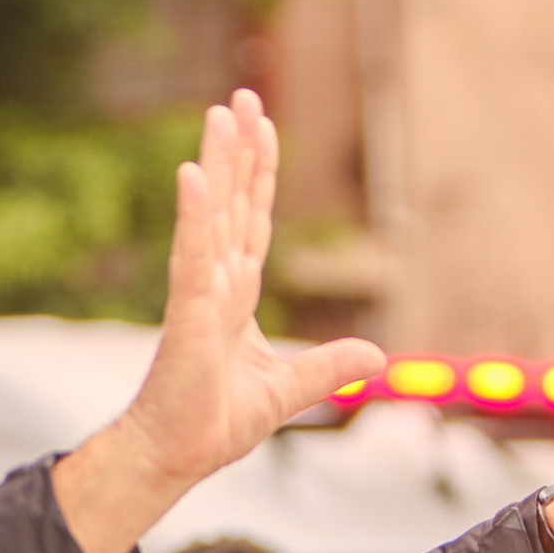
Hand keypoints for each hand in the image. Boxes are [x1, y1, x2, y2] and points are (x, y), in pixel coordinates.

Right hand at [115, 89, 384, 487]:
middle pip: (232, 203)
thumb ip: (329, 366)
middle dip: (238, 149)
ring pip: (211, 217)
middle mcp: (216, 286)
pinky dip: (193, 218)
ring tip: (220, 113)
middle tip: (241, 95)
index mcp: (235, 297)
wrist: (176, 457)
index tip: (262, 126)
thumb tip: (377, 355)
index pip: (252, 221)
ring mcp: (198, 297)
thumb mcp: (289, 390)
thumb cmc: (213, 426)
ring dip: (216, 164)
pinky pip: (191, 259)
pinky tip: (193, 176)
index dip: (258, 174)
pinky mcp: (186, 317)